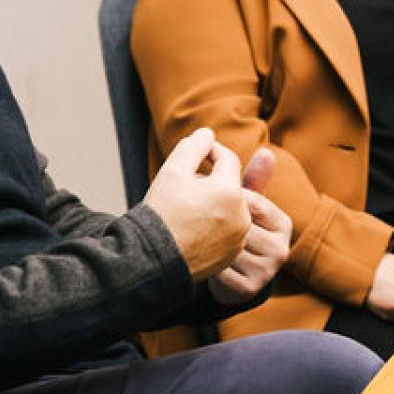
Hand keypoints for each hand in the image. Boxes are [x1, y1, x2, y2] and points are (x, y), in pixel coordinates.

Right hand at [143, 128, 249, 279]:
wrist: (152, 259)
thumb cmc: (162, 213)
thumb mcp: (173, 170)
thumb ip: (193, 146)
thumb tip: (207, 134)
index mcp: (230, 192)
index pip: (227, 159)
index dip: (210, 151)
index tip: (195, 152)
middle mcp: (241, 216)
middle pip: (228, 185)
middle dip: (209, 180)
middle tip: (183, 187)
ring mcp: (238, 238)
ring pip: (228, 208)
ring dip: (212, 202)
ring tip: (185, 208)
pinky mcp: (231, 255)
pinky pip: (226, 230)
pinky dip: (213, 224)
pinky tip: (190, 227)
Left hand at [208, 152, 291, 304]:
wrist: (227, 275)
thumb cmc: (234, 230)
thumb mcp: (245, 204)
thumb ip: (253, 180)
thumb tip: (267, 152)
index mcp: (283, 223)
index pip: (250, 201)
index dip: (227, 200)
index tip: (214, 203)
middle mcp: (282, 249)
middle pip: (240, 225)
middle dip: (217, 221)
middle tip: (200, 221)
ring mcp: (268, 271)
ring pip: (229, 247)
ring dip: (210, 242)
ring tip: (204, 240)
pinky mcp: (249, 289)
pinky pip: (220, 268)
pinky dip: (208, 262)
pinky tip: (206, 261)